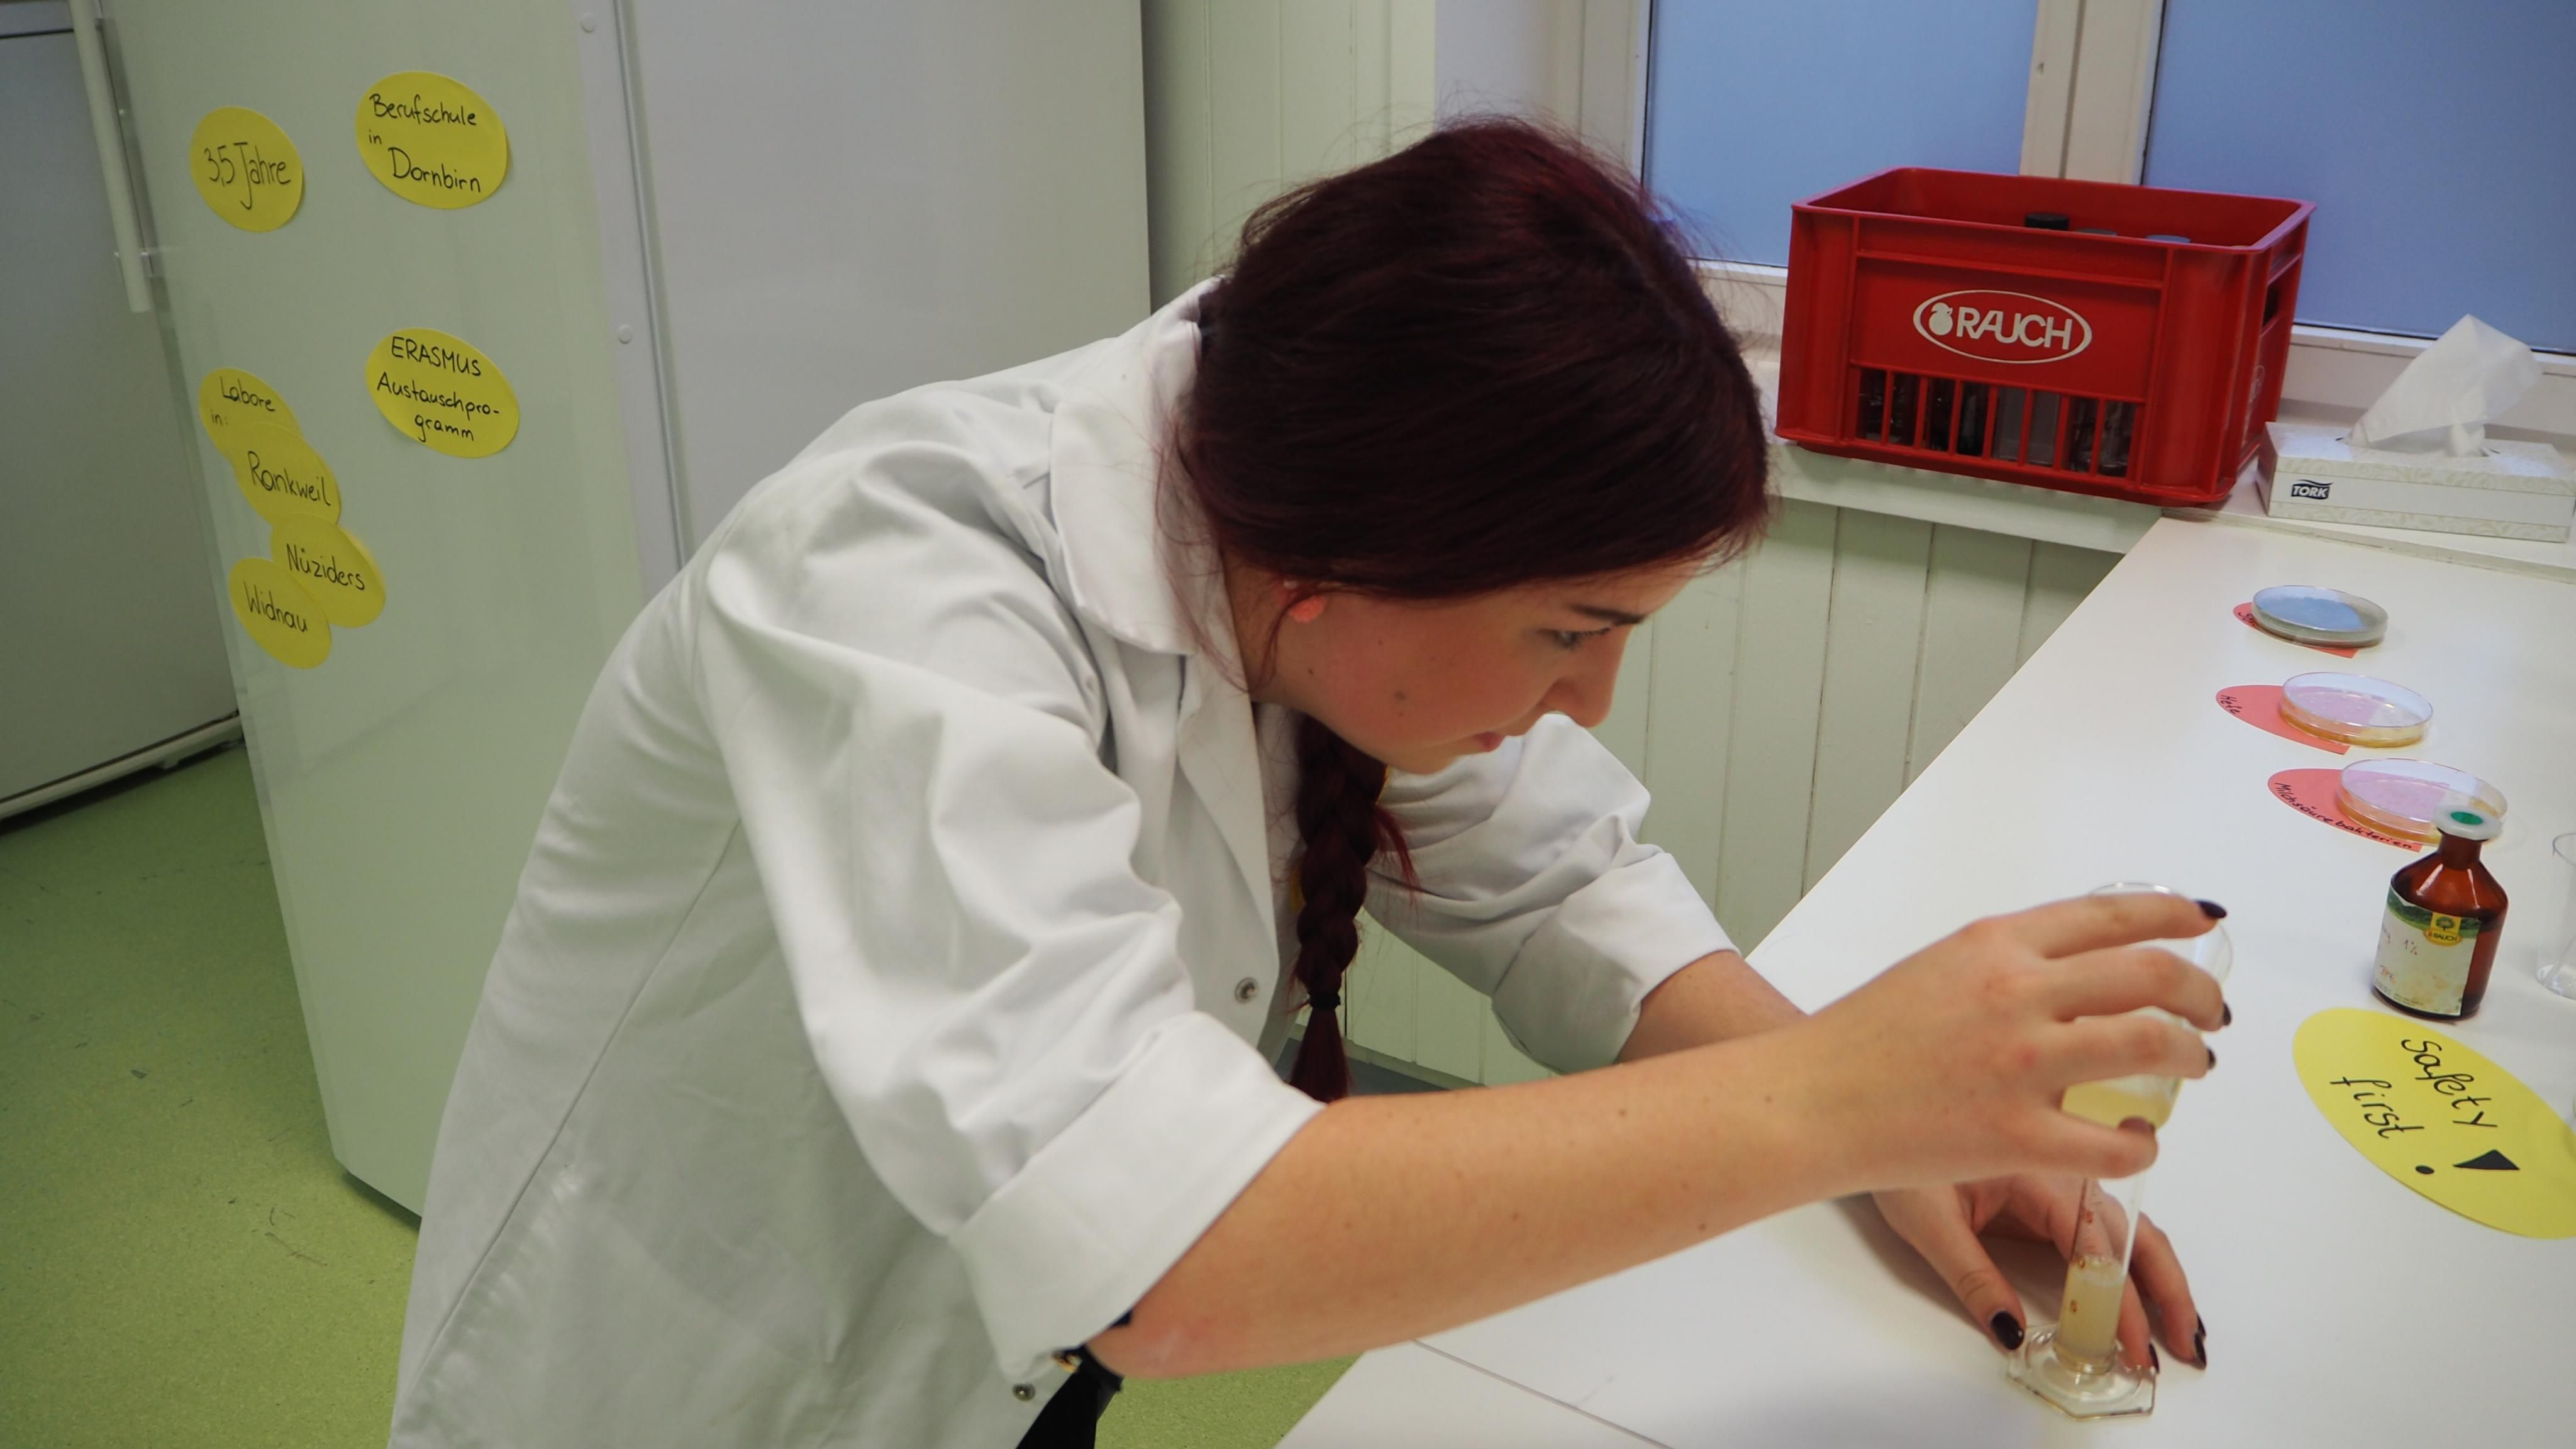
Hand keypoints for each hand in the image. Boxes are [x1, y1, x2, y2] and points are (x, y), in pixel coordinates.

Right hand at [1794, 891, 2227, 1191]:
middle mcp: (2014, 993)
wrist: (1807, 1099)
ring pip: (2149, 1045)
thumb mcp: (1937, 968)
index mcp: (1993, 945)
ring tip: (2195, 1066)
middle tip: (2211, 1012)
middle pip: (2149, 975)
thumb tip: (2079, 971)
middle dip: (2200, 992)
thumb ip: (2007, 963)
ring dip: (2190, 1055)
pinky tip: (2136, 1140)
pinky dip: (2142, 1142)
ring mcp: (2018, 1064)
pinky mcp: (2014, 1134)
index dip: (2172, 915)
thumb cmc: (1860, 1040)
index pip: (2110, 914)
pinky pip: (2112, 1140)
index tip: (2201, 922)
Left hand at [1874, 1175, 2207, 1370]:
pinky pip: (2109, 1221)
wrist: (1875, 1105)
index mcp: (2033, 1172)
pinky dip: (2140, 1256)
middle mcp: (2060, 1172)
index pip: (2093, 1245)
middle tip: (2185, 1344)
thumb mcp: (1926, 1220)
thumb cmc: (1896, 1156)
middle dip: (2165, 1290)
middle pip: (2131, 1233)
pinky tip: (2157, 1290)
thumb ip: (1972, 1277)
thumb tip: (2011, 1331)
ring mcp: (2064, 1177)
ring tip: (2187, 1328)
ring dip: (2163, 1275)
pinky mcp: (2057, 1186)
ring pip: (2131, 1225)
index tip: (2131, 1345)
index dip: (2117, 1301)